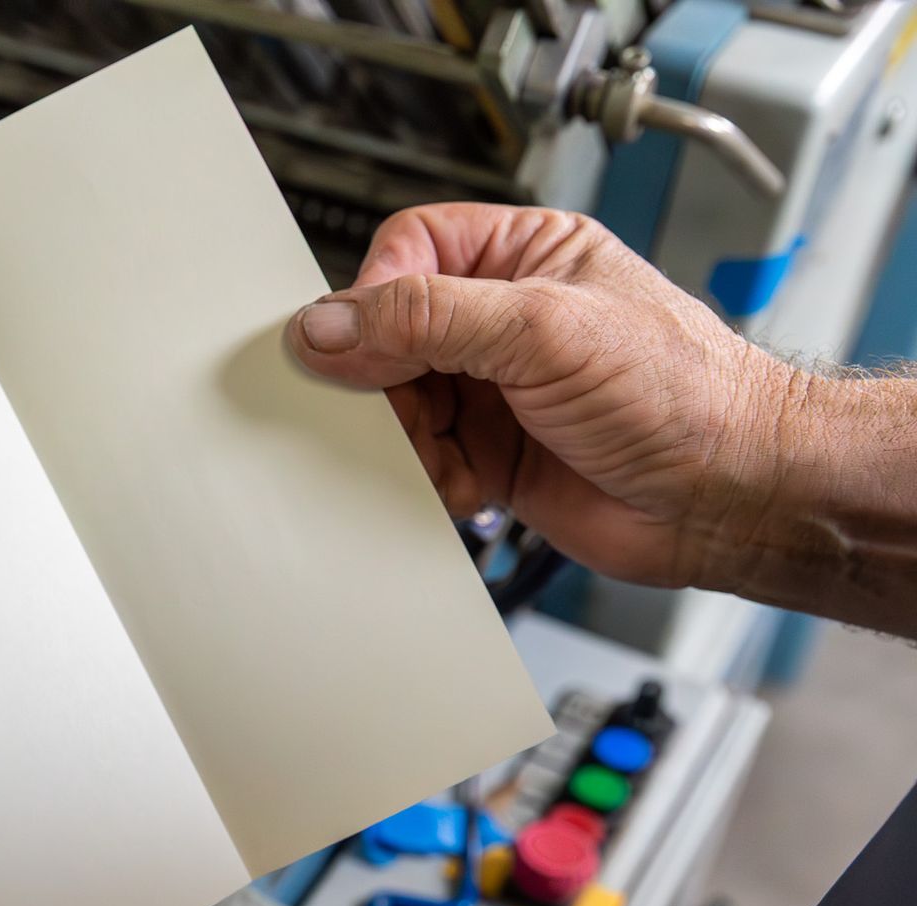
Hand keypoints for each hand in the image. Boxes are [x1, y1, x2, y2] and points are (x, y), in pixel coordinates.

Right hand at [285, 202, 800, 588]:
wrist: (732, 498)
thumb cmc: (687, 394)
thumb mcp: (544, 330)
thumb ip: (428, 318)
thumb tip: (330, 322)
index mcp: (524, 254)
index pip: (408, 251)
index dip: (373, 295)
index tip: (355, 343)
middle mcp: (503, 318)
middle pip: (388, 333)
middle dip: (383, 381)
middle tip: (391, 412)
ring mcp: (494, 389)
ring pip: (396, 403)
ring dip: (407, 439)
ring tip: (444, 457)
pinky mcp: (490, 454)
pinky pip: (421, 460)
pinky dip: (427, 479)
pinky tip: (464, 487)